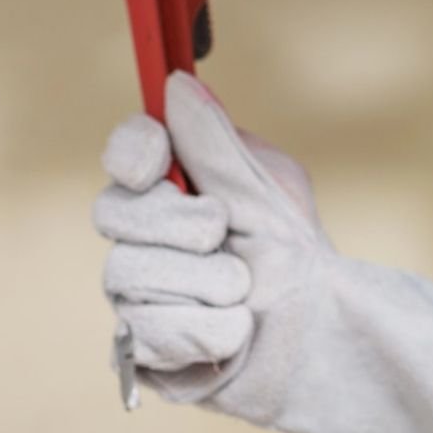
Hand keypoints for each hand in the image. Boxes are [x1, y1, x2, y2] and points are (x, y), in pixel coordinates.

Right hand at [95, 73, 432, 432]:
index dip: (132, 152)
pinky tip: (232, 332)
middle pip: (115, 212)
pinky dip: (202, 330)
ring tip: (244, 291)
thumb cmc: (294, 250)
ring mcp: (135, 289)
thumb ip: (218, 143)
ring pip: (128, 274)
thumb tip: (177, 86)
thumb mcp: (267, 187)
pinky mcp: (140, 347)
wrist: (317, 328)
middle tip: (223, 232)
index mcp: (175, 183)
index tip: (155, 163)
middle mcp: (143, 233)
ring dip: (204, 283)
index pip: (127, 152)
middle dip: (178, 222)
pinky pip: (143, 333)